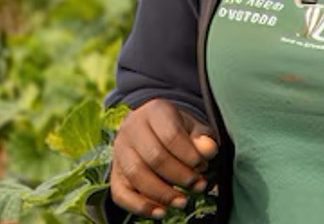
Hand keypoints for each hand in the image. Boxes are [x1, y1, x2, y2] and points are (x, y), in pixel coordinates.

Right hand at [109, 99, 218, 218]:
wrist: (152, 129)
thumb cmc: (178, 129)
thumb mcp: (193, 127)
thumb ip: (203, 138)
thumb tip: (209, 150)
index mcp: (154, 111)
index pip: (171, 135)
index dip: (189, 155)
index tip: (204, 167)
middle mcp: (131, 128)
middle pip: (154, 157)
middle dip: (180, 176)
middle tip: (199, 186)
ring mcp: (119, 151)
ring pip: (136, 175)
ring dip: (162, 194)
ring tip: (183, 202)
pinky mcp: (114, 173)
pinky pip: (121, 194)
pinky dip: (140, 207)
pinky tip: (161, 212)